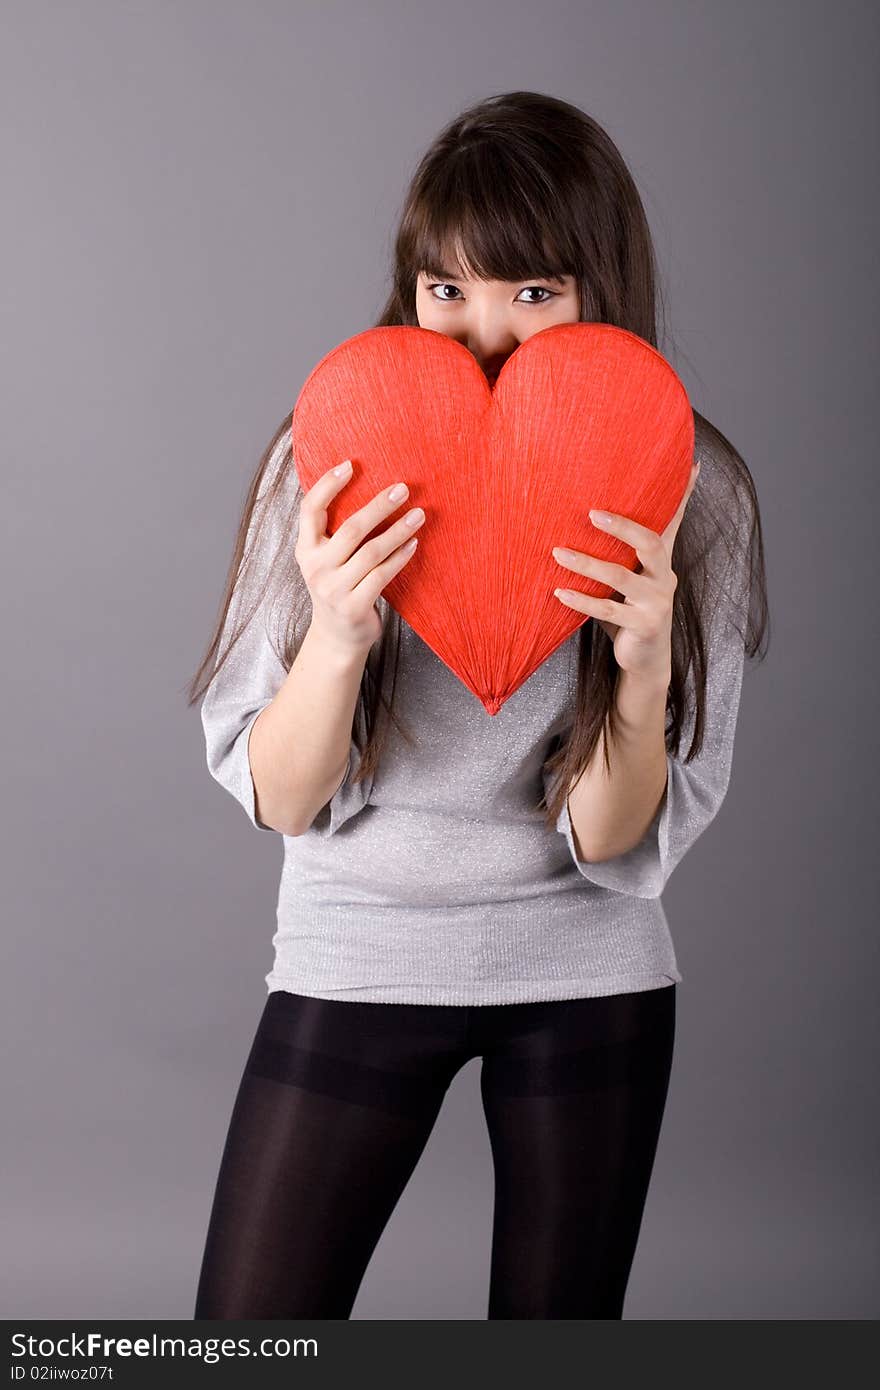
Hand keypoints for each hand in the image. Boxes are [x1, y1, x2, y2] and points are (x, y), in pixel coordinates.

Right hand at [295, 460, 425, 655]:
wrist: (336, 637)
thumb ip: (333, 532)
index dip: (327, 484)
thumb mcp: (325, 559)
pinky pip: (383, 575)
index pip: (310, 509)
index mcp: (305, 549)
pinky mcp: (354, 606)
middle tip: (403, 488)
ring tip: (419, 514)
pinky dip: (400, 557)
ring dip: (398, 531)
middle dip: (379, 505)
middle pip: (350, 528)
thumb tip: (368, 490)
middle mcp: (316, 567)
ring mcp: (334, 589)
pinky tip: (414, 543)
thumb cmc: (338, 587)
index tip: (350, 464)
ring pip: (371, 552)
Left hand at [551, 460, 699, 683]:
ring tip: (558, 552)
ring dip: (587, 564)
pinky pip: (607, 610)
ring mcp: (657, 603)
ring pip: (621, 578)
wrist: (645, 660)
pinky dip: (581, 600)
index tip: (693, 465)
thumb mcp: (630, 579)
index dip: (684, 495)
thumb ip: (622, 554)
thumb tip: (592, 518)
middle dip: (622, 526)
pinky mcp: (644, 626)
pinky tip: (559, 591)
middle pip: (650, 543)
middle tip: (592, 513)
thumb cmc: (630, 612)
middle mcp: (665, 577)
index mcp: (662, 562)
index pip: (674, 522)